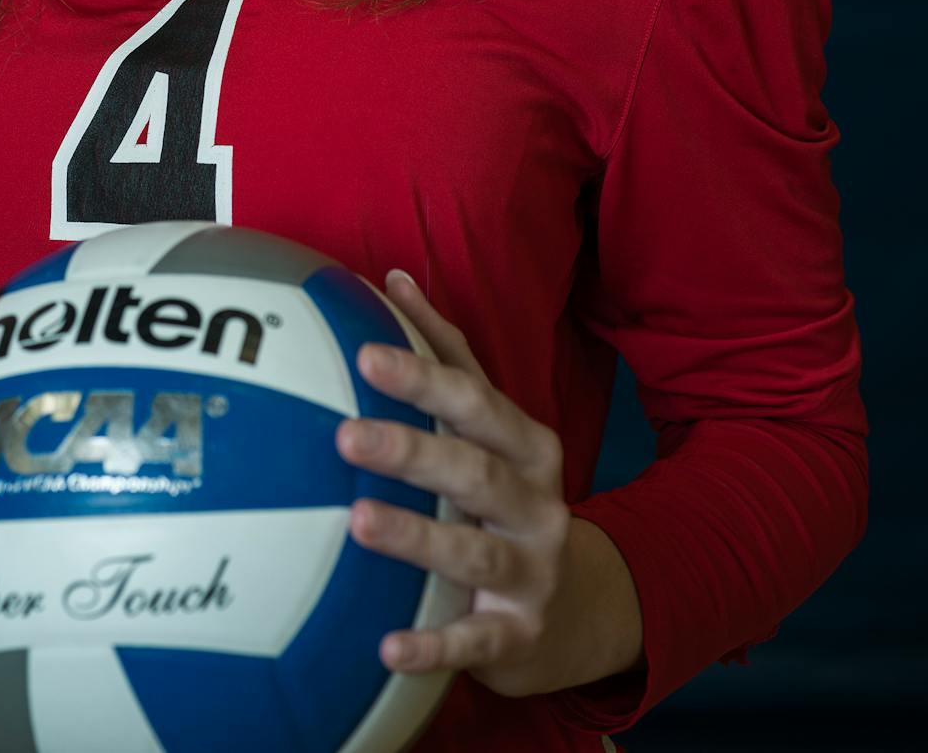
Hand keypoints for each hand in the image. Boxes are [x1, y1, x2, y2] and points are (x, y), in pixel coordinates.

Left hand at [336, 269, 641, 696]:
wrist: (582, 609)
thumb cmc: (512, 496)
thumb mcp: (494, 429)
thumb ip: (448, 355)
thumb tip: (392, 278)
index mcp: (526, 445)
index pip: (474, 401)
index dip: (422, 376)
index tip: (365, 354)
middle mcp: (537, 503)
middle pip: (473, 469)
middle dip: (411, 450)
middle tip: (345, 435)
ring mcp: (532, 571)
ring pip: (473, 550)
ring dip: (417, 537)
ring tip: (358, 522)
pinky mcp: (520, 636)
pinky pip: (475, 643)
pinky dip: (433, 646)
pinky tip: (387, 648)